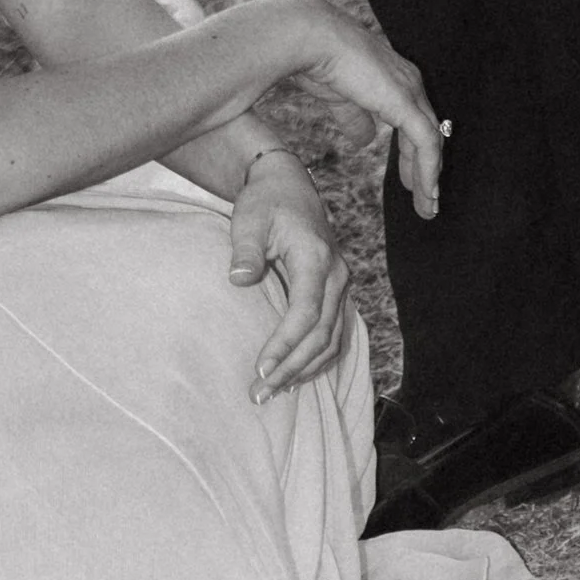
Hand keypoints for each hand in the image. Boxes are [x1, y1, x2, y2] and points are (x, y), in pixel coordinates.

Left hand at [228, 148, 351, 401]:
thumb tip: (239, 279)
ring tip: (273, 393)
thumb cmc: (265, 202)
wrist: (288, 185)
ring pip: (332, 341)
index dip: (285, 346)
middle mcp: (336, 276)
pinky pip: (334, 336)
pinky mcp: (335, 294)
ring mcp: (340, 286)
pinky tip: (293, 377)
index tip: (260, 370)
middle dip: (291, 368)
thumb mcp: (250, 218)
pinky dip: (316, 360)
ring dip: (304, 371)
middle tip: (259, 393)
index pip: (306, 313)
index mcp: (317, 259)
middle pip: (321, 335)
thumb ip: (246, 249)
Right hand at [290, 0, 446, 216]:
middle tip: (426, 200)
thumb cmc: (317, 59)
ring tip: (428, 206)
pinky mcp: (405, 102)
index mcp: (394, 79)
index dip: (413, 154)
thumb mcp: (341, 99)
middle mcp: (409, 82)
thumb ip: (355, 119)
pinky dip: (428, 171)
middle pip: (428, 133)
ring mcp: (410, 91)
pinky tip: (425, 193)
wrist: (310, 39)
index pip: (414, 121)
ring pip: (431, 141)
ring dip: (430, 177)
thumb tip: (366, 140)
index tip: (412, 182)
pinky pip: (425, 143)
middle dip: (426, 169)